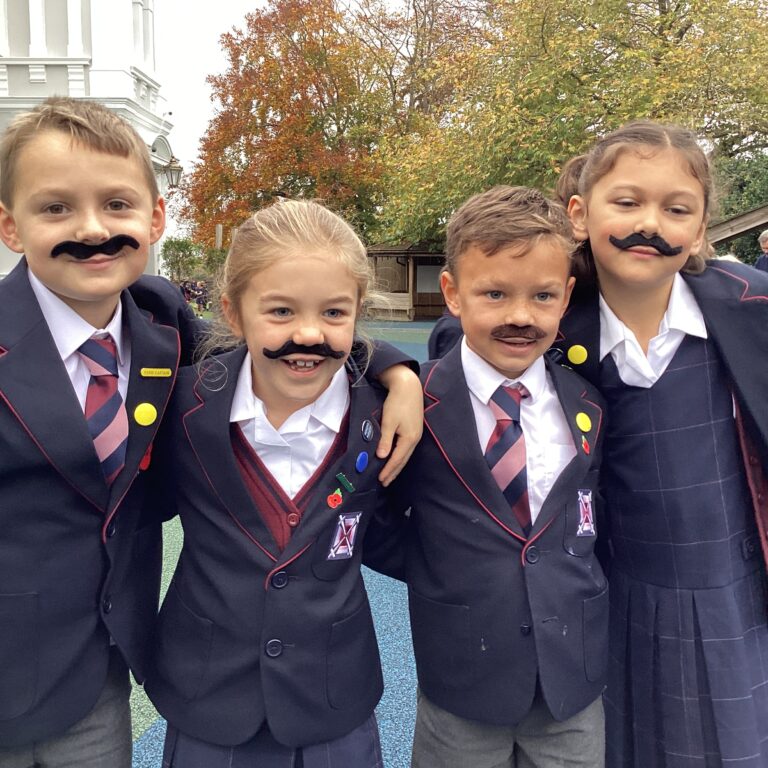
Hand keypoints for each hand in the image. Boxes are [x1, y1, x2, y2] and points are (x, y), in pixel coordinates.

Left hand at [375, 364, 423, 485]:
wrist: (408, 386)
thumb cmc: (397, 402)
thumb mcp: (389, 421)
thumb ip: (385, 440)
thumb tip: (382, 457)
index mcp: (409, 438)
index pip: (397, 460)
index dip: (388, 471)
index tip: (380, 480)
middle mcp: (415, 439)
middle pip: (403, 460)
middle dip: (393, 472)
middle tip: (384, 482)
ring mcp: (416, 434)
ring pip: (405, 455)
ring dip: (397, 465)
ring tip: (389, 474)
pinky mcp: (414, 429)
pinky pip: (406, 448)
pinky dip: (399, 456)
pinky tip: (395, 457)